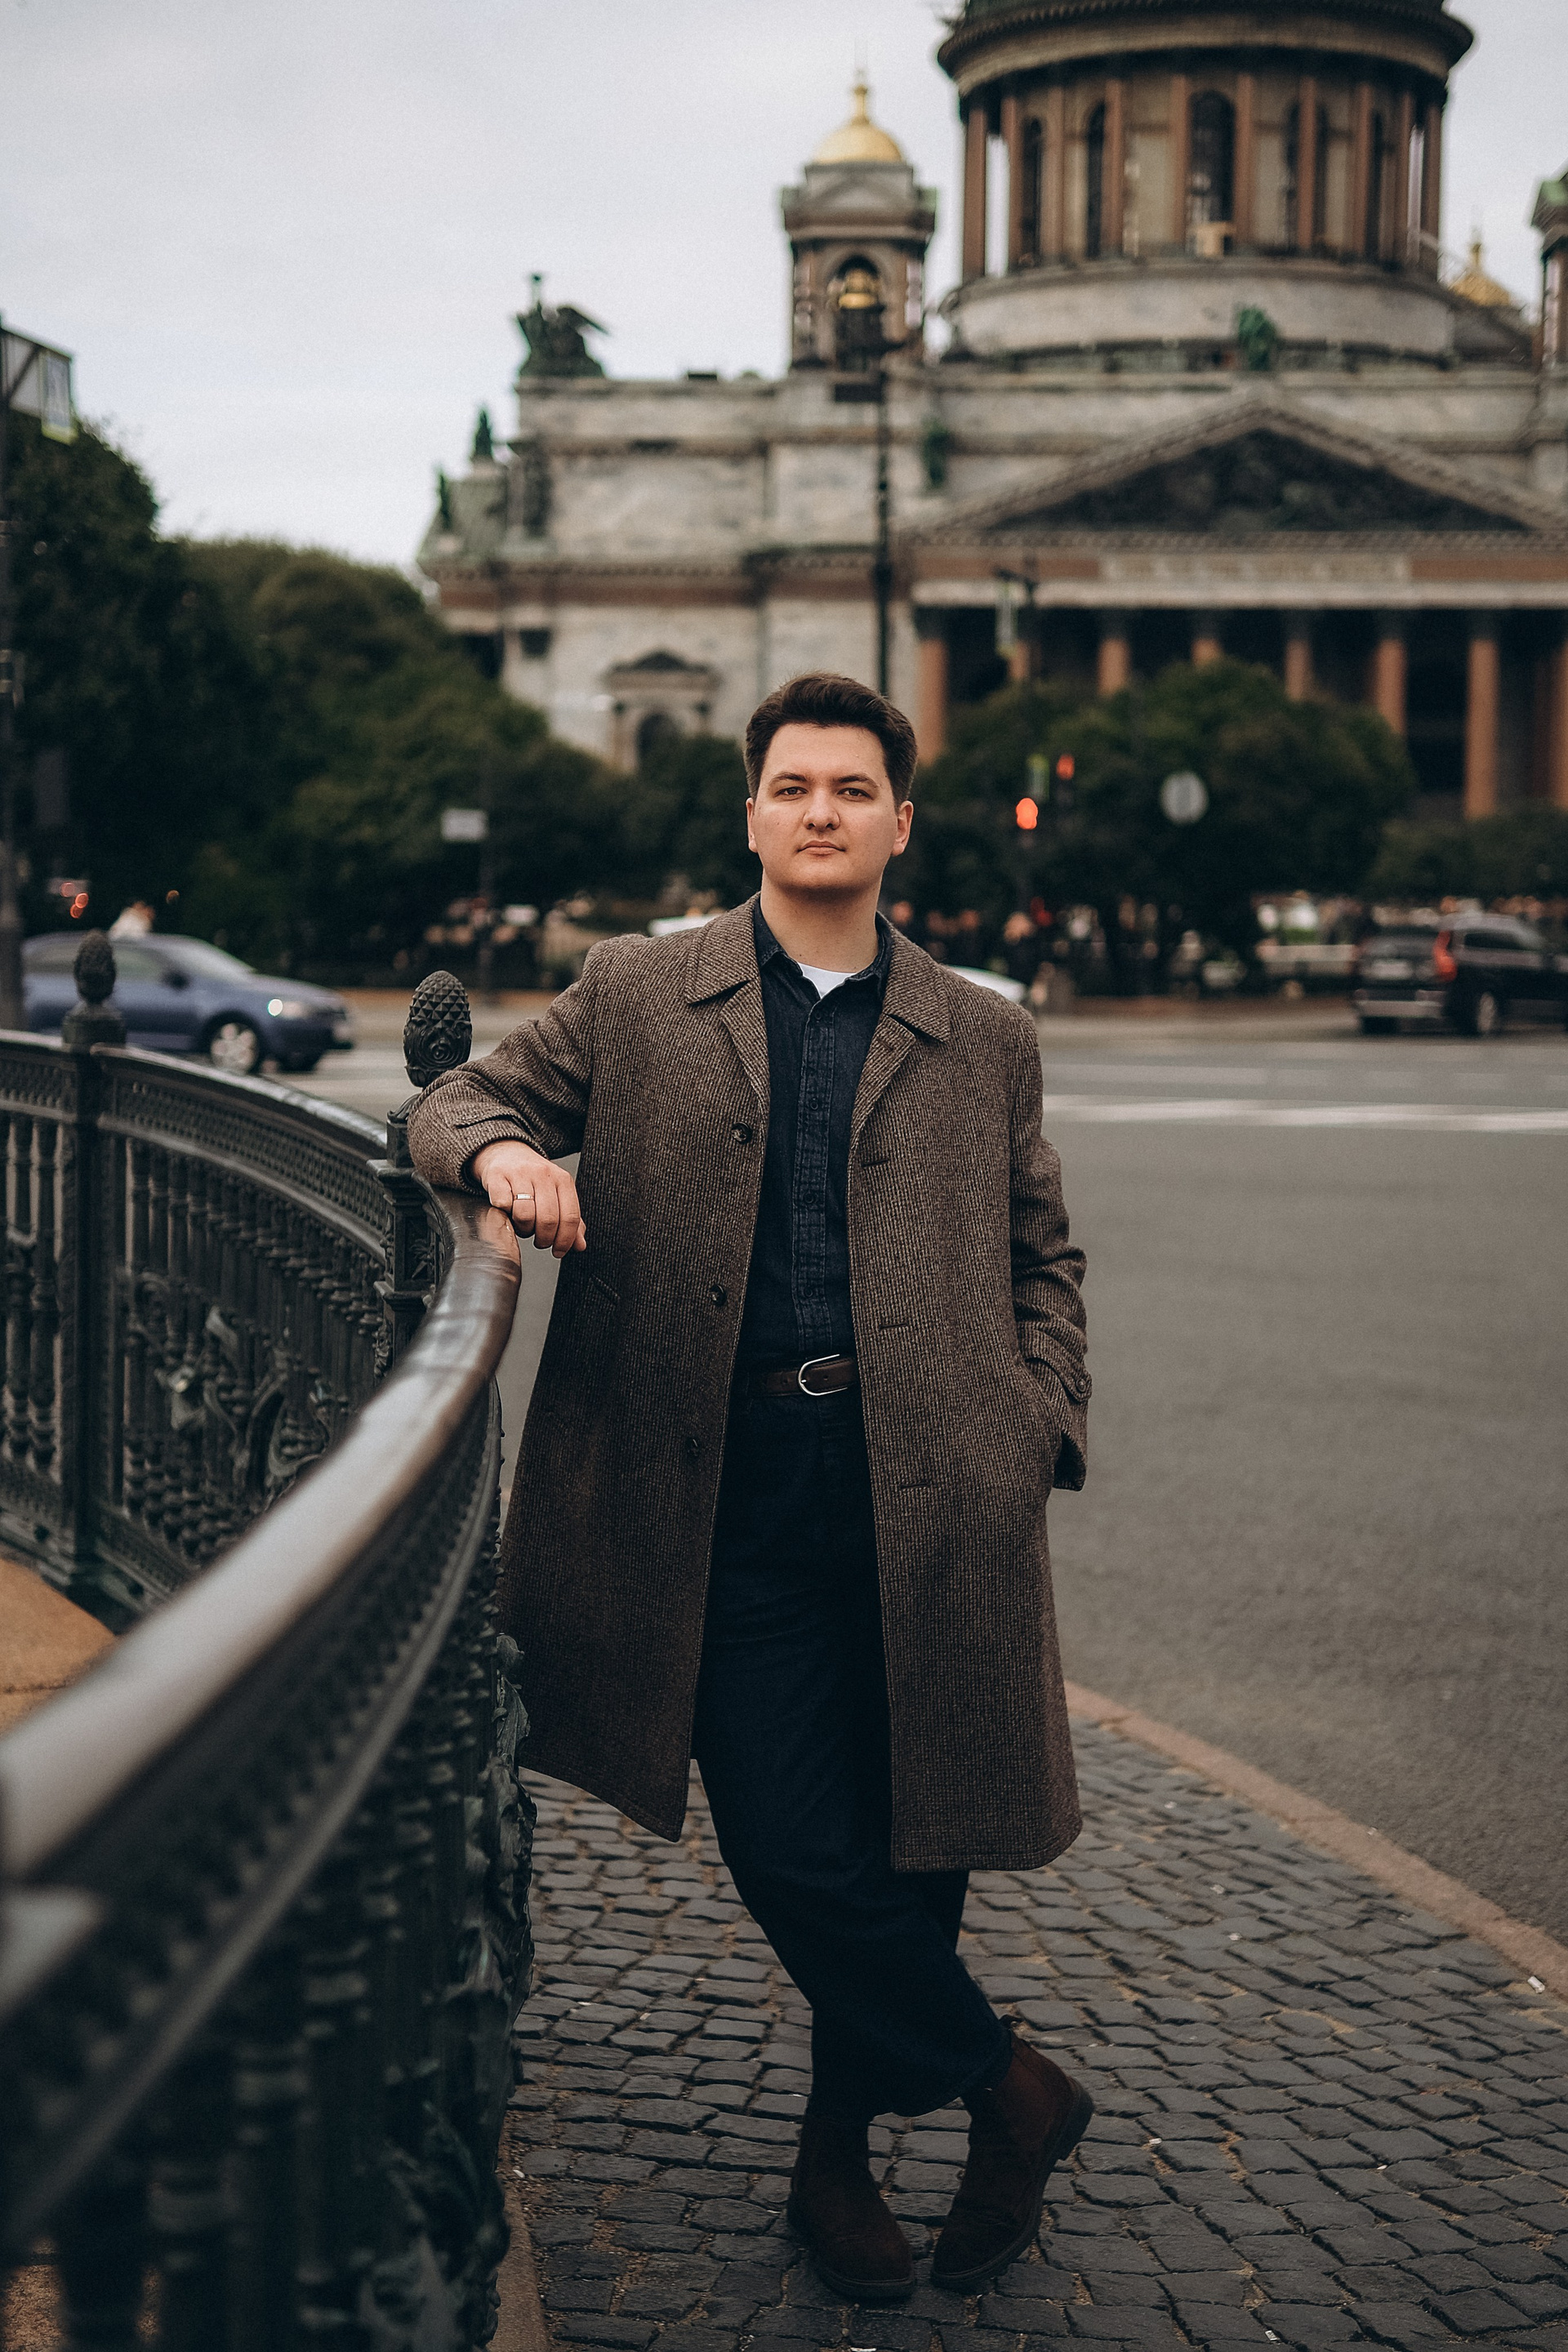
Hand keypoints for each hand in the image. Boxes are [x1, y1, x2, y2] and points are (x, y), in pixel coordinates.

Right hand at [472, 1141, 586, 1256]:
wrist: (505, 1153)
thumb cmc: (532, 1179)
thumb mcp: (556, 1195)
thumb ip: (570, 1221)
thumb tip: (580, 1245)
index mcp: (563, 1180)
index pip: (571, 1217)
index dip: (565, 1240)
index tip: (558, 1251)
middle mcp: (543, 1174)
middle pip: (548, 1219)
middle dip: (543, 1238)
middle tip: (539, 1241)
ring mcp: (519, 1173)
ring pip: (525, 1215)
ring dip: (523, 1229)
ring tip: (523, 1226)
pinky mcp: (497, 1175)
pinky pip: (502, 1204)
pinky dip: (504, 1213)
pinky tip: (507, 1210)